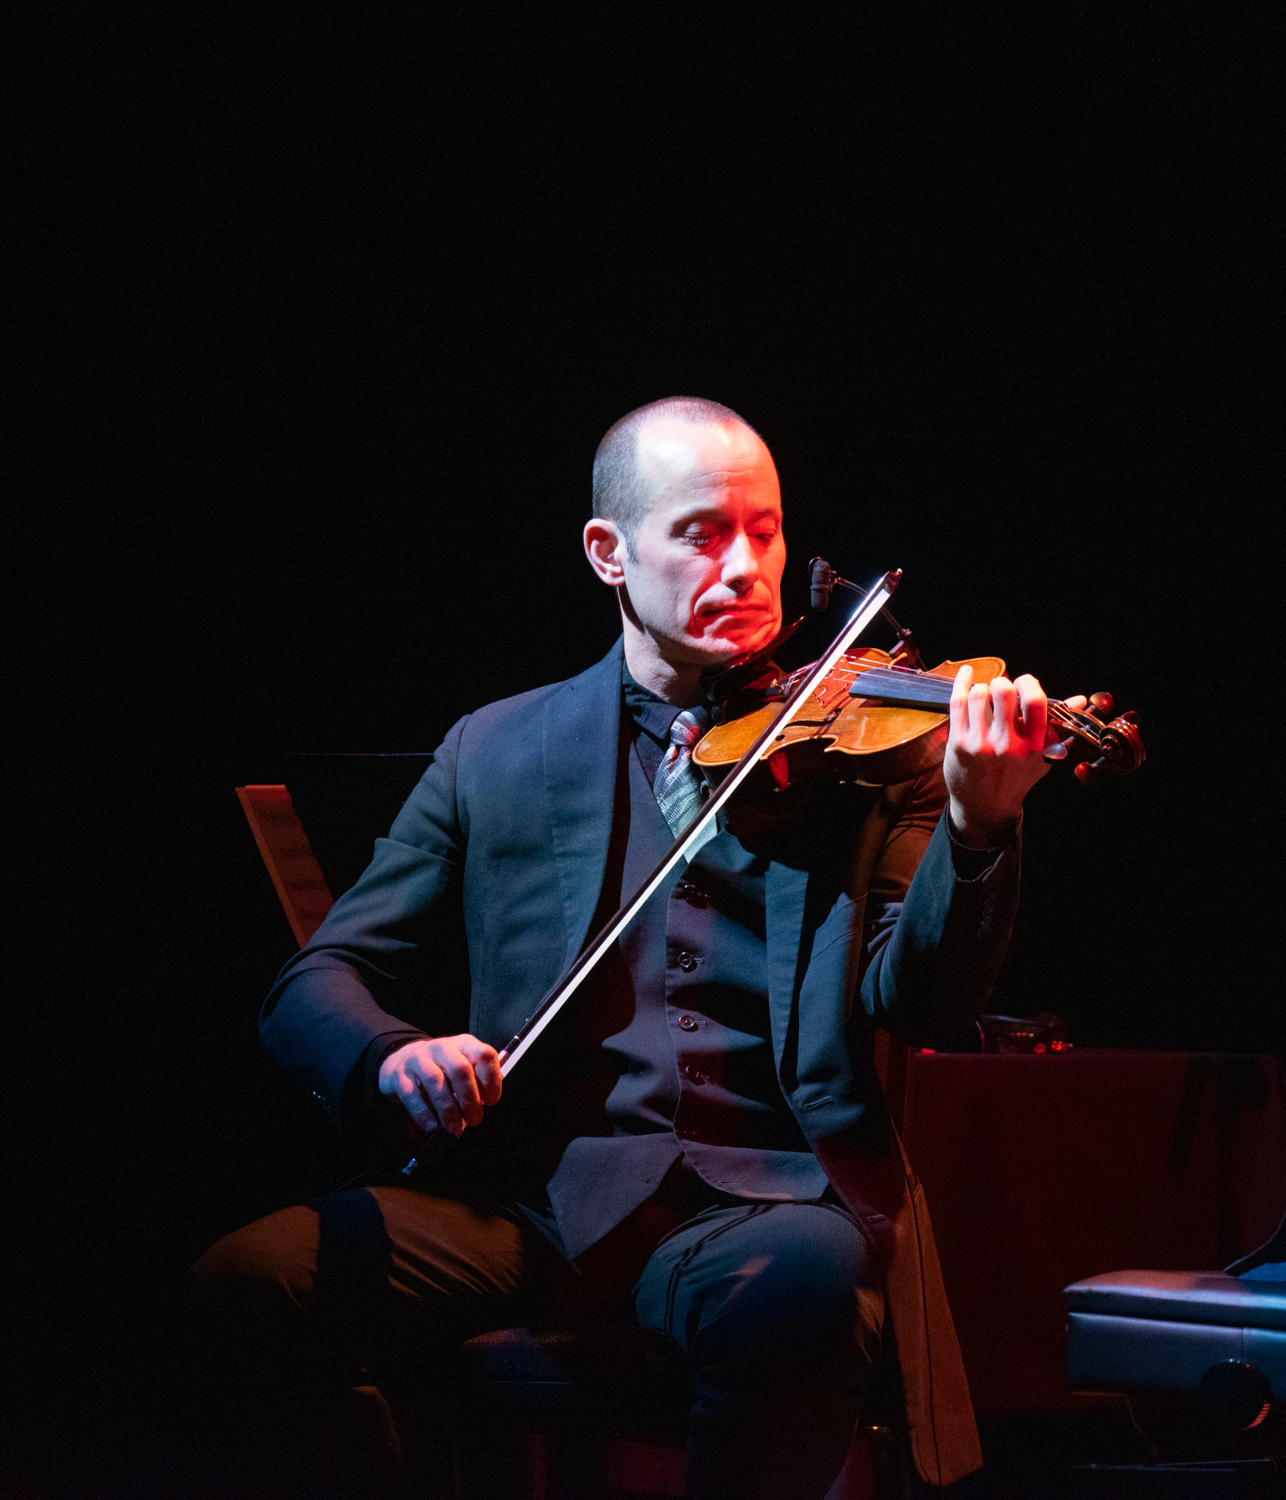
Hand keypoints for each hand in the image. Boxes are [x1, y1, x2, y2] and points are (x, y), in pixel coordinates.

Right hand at [377, 1035, 502, 1136]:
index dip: (490, 1079)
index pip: (483, 1054)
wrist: (403, 1057)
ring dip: (447, 1108)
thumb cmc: (441, 1067)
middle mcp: (442, 1048)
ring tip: (454, 1127)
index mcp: (463, 1044)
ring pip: (435, 1080)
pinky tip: (431, 1126)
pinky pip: (410, 1093)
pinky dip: (422, 1112)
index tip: (491, 1101)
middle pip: (460, 1068)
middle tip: (474, 1119)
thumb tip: (487, 1102)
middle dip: (469, 1097)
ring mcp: (419, 1058)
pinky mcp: (400, 1074)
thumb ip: (476, 1080)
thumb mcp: (461, 1065)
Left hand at [944, 665, 1080, 848]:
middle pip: (1003, 692)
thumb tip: (1080, 700)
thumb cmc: (1016, 777)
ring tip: (984, 695)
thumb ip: (1058, 726)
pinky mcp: (958, 743)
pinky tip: (966, 674)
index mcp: (1033, 745)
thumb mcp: (1043, 756)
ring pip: (978, 694)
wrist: (985, 806)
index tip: (1023, 682)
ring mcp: (981, 744)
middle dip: (1002, 682)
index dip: (1028, 683)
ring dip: (981, 687)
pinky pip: (957, 702)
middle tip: (1001, 689)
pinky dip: (961, 682)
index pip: (1035, 701)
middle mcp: (1008, 745)